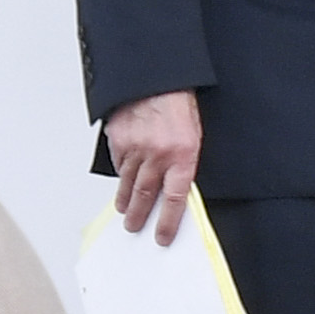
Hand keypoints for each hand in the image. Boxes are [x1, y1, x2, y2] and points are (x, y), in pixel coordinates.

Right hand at [105, 90, 203, 244]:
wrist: (157, 78)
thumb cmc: (180, 103)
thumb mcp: (195, 134)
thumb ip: (185, 161)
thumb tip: (179, 185)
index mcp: (182, 155)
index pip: (175, 198)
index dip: (168, 221)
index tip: (162, 235)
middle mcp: (157, 155)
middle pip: (145, 195)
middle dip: (139, 215)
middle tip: (134, 227)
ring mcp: (135, 148)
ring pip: (128, 182)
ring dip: (126, 199)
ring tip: (125, 211)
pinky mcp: (119, 139)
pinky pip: (119, 163)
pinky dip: (121, 173)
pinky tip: (122, 180)